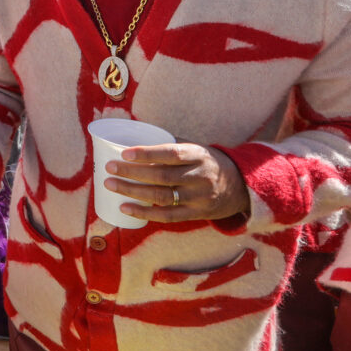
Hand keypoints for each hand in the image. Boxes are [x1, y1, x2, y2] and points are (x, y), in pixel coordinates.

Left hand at [104, 141, 249, 222]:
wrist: (241, 186)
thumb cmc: (207, 162)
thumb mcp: (196, 148)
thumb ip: (171, 145)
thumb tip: (136, 134)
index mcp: (197, 154)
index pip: (170, 153)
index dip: (147, 153)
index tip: (124, 152)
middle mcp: (199, 176)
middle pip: (162, 176)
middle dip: (132, 172)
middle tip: (110, 168)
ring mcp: (199, 197)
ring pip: (162, 196)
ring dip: (133, 192)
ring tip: (111, 185)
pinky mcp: (196, 214)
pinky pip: (167, 216)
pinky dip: (144, 213)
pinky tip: (125, 208)